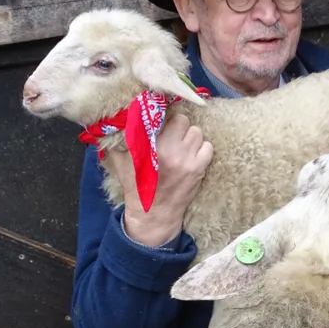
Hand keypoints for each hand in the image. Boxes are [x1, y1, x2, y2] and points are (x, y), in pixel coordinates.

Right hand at [110, 113, 213, 246]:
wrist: (154, 213)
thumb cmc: (136, 184)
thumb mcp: (120, 159)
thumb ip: (122, 136)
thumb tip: (125, 114)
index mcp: (148, 145)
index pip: (161, 115)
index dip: (162, 116)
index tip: (161, 121)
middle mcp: (168, 149)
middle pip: (183, 120)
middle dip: (177, 126)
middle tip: (172, 136)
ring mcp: (186, 159)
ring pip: (197, 132)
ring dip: (190, 137)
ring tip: (182, 147)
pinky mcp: (199, 168)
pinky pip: (208, 147)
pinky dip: (202, 149)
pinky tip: (192, 156)